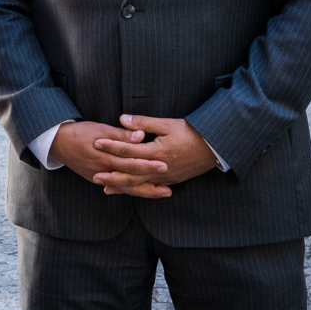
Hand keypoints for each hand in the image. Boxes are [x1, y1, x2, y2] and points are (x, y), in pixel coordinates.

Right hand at [49, 120, 170, 197]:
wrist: (57, 142)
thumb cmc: (79, 132)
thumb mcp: (100, 128)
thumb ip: (121, 134)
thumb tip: (141, 135)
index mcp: (105, 157)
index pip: (131, 163)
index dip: (148, 165)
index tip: (165, 165)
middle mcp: (103, 171)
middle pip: (131, 180)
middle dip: (151, 184)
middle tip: (170, 188)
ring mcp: (99, 177)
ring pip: (125, 187)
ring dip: (145, 191)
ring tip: (163, 193)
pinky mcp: (96, 179)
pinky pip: (117, 187)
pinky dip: (130, 191)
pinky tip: (142, 192)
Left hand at [93, 114, 217, 195]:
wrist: (215, 147)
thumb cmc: (191, 133)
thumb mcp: (167, 124)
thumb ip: (143, 123)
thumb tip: (122, 119)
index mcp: (157, 152)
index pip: (129, 150)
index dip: (112, 146)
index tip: (96, 143)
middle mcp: (160, 168)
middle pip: (131, 174)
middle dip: (112, 175)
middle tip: (95, 176)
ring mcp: (166, 177)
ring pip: (141, 185)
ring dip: (123, 187)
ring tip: (106, 188)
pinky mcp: (172, 181)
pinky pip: (151, 188)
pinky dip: (138, 190)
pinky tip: (129, 191)